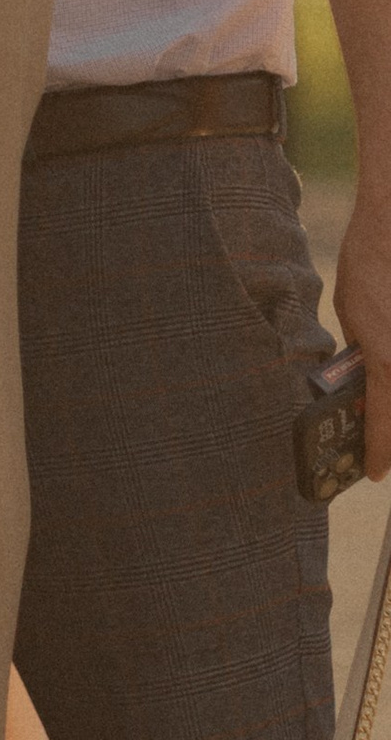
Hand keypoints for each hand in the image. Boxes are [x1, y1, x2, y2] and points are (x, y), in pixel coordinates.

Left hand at [331, 189, 390, 480]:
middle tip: (382, 451)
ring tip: (380, 416)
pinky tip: (387, 371)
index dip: (378, 456)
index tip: (374, 474)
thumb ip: (363, 356)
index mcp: (388, 364)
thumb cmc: (370, 266)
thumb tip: (367, 384)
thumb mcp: (352, 316)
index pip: (384, 427)